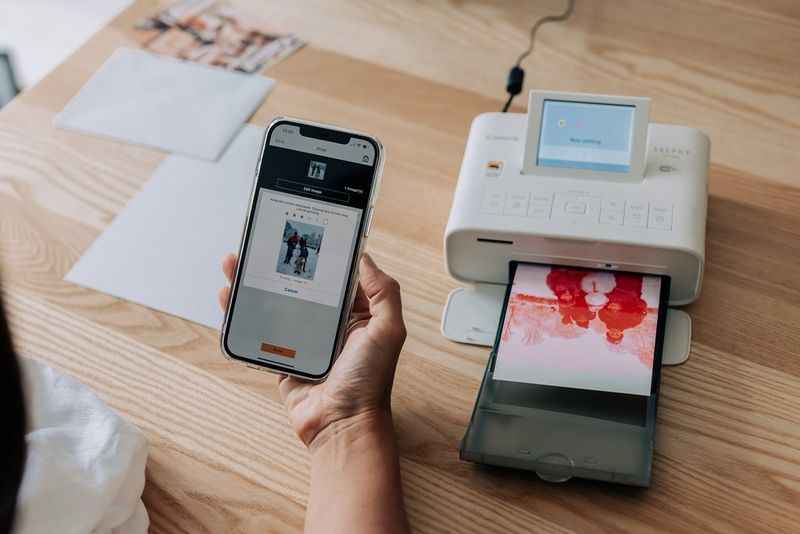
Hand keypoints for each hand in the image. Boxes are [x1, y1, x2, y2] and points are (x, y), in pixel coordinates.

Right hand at [219, 253, 406, 450]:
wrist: (341, 426)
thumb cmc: (369, 383)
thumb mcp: (388, 330)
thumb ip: (383, 293)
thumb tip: (366, 258)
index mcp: (356, 316)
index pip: (335, 276)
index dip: (319, 256)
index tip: (302, 235)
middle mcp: (329, 325)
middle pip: (299, 286)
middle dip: (278, 265)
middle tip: (259, 245)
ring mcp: (303, 341)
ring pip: (274, 304)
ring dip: (253, 283)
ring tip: (236, 263)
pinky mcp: (281, 357)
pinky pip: (258, 331)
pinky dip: (242, 314)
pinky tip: (230, 296)